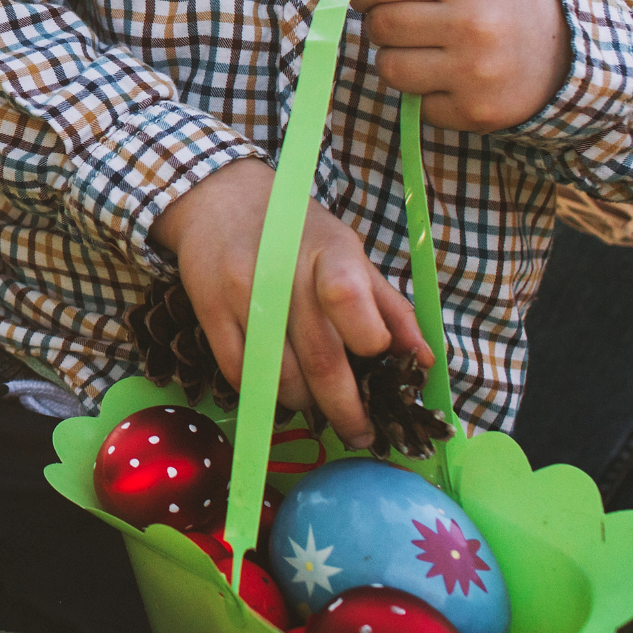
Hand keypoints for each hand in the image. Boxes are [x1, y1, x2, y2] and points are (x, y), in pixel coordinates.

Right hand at [149, 159, 427, 447]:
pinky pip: (241, 375)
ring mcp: (240, 292)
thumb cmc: (296, 231)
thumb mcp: (348, 252)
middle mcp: (281, 270)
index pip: (349, 299)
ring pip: (280, 377)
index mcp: (327, 250)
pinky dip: (265, 394)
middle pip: (320, 358)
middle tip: (361, 433)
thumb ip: (389, 306)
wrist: (218, 199)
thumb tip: (425, 363)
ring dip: (305, 404)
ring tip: (316, 403)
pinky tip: (279, 389)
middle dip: (347, 409)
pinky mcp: (208, 310)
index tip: (377, 358)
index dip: (370, 341)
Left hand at [344, 0, 571, 132]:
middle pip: (380, 26)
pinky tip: (455, 79)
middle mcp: (474, 24)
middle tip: (412, 25)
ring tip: (430, 52)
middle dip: (384, 26)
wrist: (567, 49)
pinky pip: (417, 105)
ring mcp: (477, 72)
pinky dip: (427, 94)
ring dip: (398, 61)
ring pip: (389, 68)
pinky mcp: (477, 111)